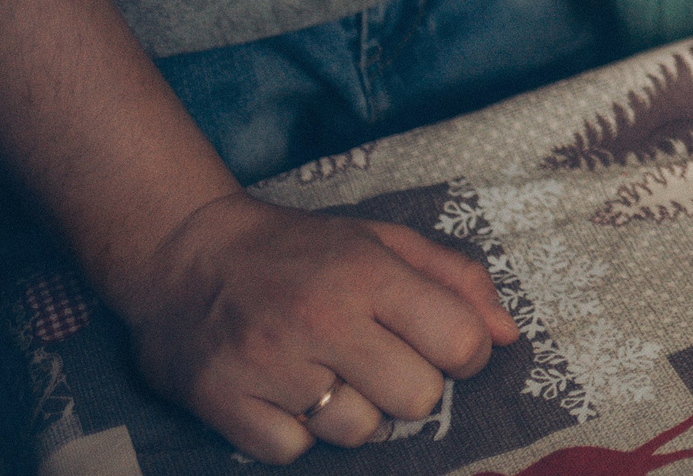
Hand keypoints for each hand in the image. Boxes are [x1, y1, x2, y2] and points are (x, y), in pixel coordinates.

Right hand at [112, 190, 514, 460]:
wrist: (184, 255)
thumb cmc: (299, 250)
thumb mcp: (384, 241)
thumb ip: (456, 280)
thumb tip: (508, 335)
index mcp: (369, 272)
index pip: (461, 343)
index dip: (465, 354)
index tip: (442, 346)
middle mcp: (321, 317)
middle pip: (417, 398)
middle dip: (411, 388)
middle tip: (381, 363)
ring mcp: (269, 363)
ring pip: (359, 432)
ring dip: (353, 413)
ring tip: (327, 375)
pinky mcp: (223, 401)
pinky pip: (293, 452)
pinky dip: (295, 433)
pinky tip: (284, 394)